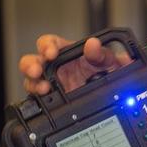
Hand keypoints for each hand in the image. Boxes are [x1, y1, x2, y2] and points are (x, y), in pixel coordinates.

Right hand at [18, 34, 132, 94]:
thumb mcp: (109, 61)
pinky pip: (39, 101)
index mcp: (66, 52)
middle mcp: (55, 67)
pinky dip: (39, 102)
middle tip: (37, 70)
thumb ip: (102, 53)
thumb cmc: (108, 71)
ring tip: (43, 88)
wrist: (115, 93)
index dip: (46, 46)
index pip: (49, 43)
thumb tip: (93, 44)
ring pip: (32, 82)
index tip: (51, 52)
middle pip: (32, 62)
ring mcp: (52, 84)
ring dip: (33, 84)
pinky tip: (47, 102)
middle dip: (31, 65)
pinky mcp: (53, 102)